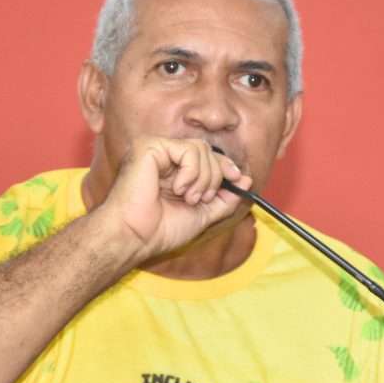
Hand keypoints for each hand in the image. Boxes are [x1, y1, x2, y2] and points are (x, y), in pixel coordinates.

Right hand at [100, 137, 252, 261]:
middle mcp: (163, 156)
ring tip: (187, 197)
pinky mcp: (149, 146)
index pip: (207, 156)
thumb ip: (225, 198)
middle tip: (199, 199)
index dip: (225, 166)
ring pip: (201, 149)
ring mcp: (155, 149)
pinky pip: (188, 149)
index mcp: (173, 170)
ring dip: (202, 178)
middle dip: (213, 178)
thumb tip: (247, 180)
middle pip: (208, 151)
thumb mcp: (203, 214)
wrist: (136, 236)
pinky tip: (178, 188)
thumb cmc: (160, 230)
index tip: (238, 179)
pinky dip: (191, 172)